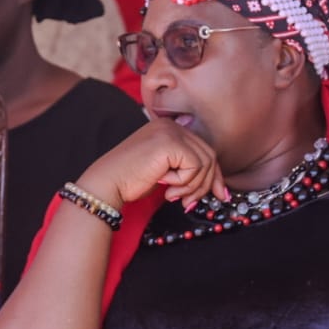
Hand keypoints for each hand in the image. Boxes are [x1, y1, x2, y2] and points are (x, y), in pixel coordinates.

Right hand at [78, 119, 227, 211]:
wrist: (107, 183)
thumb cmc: (131, 181)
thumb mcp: (167, 174)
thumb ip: (190, 173)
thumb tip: (222, 189)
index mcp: (169, 128)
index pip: (205, 151)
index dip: (213, 175)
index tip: (219, 195)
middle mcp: (171, 125)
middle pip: (209, 156)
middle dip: (205, 184)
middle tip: (188, 202)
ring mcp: (170, 131)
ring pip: (205, 163)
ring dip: (192, 186)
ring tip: (172, 195)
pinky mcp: (170, 142)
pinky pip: (194, 167)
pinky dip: (183, 182)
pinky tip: (165, 185)